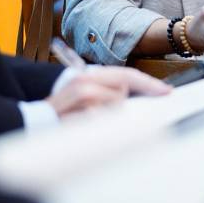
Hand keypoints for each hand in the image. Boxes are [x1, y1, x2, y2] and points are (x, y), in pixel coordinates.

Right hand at [45, 66, 169, 117]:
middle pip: (123, 89)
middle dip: (124, 101)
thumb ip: (110, 92)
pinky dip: (99, 127)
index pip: (126, 74)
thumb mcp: (87, 96)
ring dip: (109, 117)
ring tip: (90, 120)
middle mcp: (85, 80)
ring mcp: (81, 95)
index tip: (167, 92)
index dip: (148, 83)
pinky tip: (85, 127)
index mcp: (90, 74)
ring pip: (115, 105)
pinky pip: (103, 121)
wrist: (36, 122)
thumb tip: (143, 97)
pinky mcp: (77, 111)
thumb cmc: (66, 112)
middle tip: (115, 109)